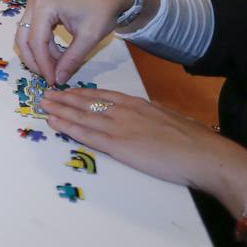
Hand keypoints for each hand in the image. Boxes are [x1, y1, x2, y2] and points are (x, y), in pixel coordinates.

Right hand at [15, 0, 128, 84]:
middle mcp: (34, 4)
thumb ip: (72, 59)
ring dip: (40, 55)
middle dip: (35, 61)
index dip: (43, 64)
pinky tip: (57, 57)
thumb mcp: (89, 37)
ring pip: (27, 38)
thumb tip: (58, 79)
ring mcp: (35, 6)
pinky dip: (44, 48)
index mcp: (44, 6)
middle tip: (49, 77)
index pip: (37, 41)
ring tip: (57, 68)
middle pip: (24, 39)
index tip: (53, 81)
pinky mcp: (40, 11)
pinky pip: (34, 33)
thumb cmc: (101, 11)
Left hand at [40, 87, 244, 190]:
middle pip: (87, 102)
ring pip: (81, 115)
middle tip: (45, 94)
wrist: (204, 154)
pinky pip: (87, 134)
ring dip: (59, 110)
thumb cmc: (193, 141)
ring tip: (42, 105)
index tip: (67, 91)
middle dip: (64, 99)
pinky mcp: (119, 145)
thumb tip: (144, 120)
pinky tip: (54, 122)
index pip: (103, 95)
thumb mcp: (168, 119)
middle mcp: (125, 111)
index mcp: (137, 104)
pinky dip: (67, 127)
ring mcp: (120, 127)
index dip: (81, 94)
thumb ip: (150, 118)